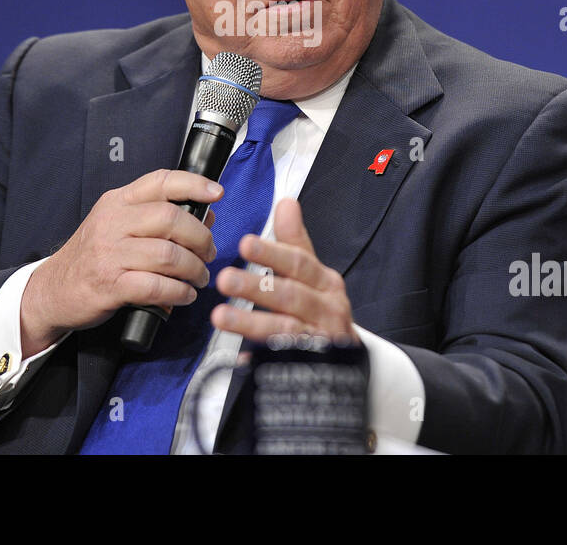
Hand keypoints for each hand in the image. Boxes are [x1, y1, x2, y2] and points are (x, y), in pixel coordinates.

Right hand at [19, 170, 219, 354]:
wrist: (52, 290)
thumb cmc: (93, 257)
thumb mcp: (119, 226)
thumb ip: (157, 217)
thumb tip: (207, 215)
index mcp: (117, 202)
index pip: (160, 182)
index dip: (193, 184)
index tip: (216, 193)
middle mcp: (113, 223)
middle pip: (171, 219)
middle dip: (200, 238)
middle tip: (208, 253)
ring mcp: (110, 254)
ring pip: (169, 255)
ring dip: (194, 270)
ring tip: (199, 278)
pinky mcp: (110, 285)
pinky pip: (156, 286)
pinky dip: (178, 292)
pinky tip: (183, 295)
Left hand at [210, 197, 359, 346]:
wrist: (346, 360)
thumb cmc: (322, 309)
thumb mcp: (313, 273)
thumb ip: (295, 240)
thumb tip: (286, 202)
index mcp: (325, 282)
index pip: (299, 263)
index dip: (272, 253)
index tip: (245, 243)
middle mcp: (327, 309)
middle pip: (291, 296)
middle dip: (256, 288)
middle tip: (225, 279)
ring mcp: (320, 339)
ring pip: (285, 328)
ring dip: (251, 323)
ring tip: (220, 317)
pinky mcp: (311, 365)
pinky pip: (284, 361)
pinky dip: (263, 359)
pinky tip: (242, 357)